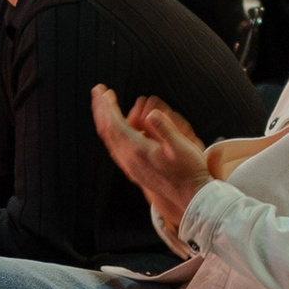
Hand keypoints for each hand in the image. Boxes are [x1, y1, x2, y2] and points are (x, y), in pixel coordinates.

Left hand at [92, 86, 212, 237]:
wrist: (190, 198)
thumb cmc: (189, 171)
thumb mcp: (181, 147)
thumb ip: (165, 128)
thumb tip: (151, 113)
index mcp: (137, 150)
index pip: (113, 123)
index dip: (107, 105)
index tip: (103, 90)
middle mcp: (128, 159)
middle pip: (106, 130)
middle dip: (100, 109)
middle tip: (98, 92)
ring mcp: (129, 166)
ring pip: (109, 139)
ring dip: (105, 120)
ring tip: (106, 106)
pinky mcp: (133, 170)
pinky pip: (116, 147)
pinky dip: (112, 132)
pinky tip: (120, 126)